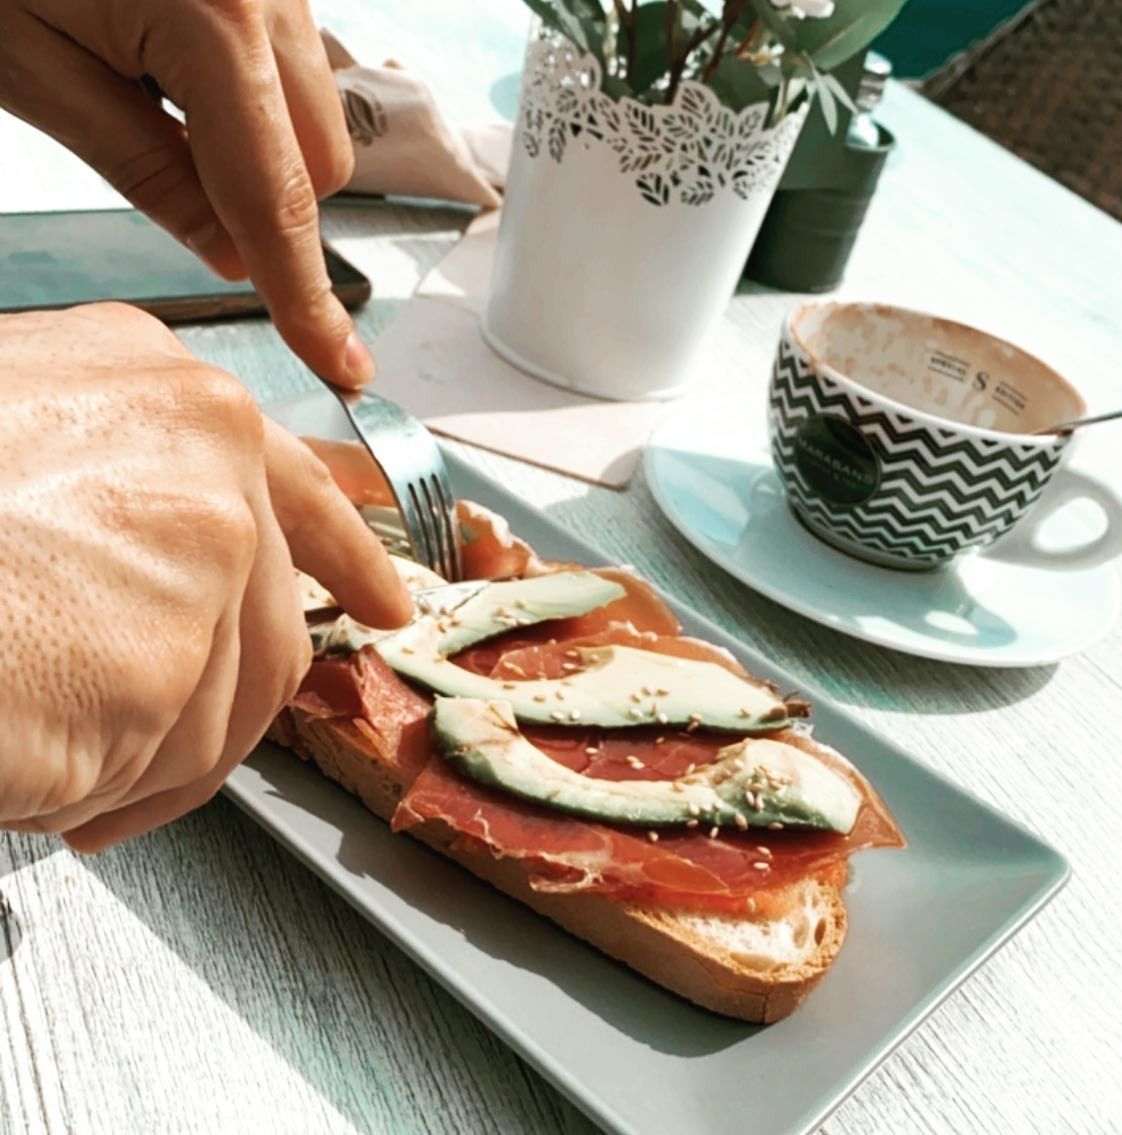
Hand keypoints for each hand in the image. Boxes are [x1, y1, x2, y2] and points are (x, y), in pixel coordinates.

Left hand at [0, 0, 372, 386]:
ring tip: (153, 99)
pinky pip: (294, 69)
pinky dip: (252, 104)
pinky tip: (173, 64)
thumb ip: (146, 173)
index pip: (277, 203)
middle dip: (270, 209)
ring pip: (319, 120)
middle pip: (323, 165)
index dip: (305, 299)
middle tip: (175, 194)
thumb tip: (230, 255)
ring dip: (262, 154)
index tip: (342, 366)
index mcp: (215, 19)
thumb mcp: (31, 69)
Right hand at [0, 303, 410, 850]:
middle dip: (211, 699)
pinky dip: (105, 787)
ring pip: (228, 705)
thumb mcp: (23, 452)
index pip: (302, 485)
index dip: (347, 551)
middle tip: (141, 736)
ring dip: (143, 751)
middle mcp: (203, 457)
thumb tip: (182, 570)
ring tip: (44, 736)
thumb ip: (124, 495)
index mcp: (163, 394)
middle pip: (275, 623)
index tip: (385, 597)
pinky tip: (30, 752)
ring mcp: (200, 555)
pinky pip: (170, 763)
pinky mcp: (168, 661)